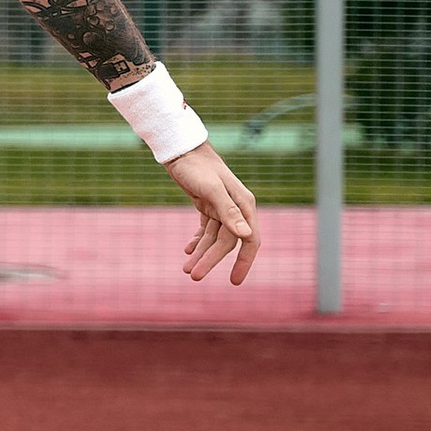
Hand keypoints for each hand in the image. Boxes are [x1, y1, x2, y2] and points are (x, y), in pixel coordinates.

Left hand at [164, 142, 258, 284]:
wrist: (180, 149)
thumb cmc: (196, 166)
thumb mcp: (211, 189)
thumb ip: (228, 211)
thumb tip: (246, 236)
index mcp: (243, 205)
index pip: (249, 241)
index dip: (244, 262)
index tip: (234, 282)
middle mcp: (236, 208)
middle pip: (227, 242)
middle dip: (210, 260)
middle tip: (193, 277)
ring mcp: (221, 207)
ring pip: (214, 238)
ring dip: (201, 253)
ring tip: (186, 269)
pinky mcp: (207, 204)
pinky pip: (206, 229)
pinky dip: (198, 241)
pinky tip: (188, 250)